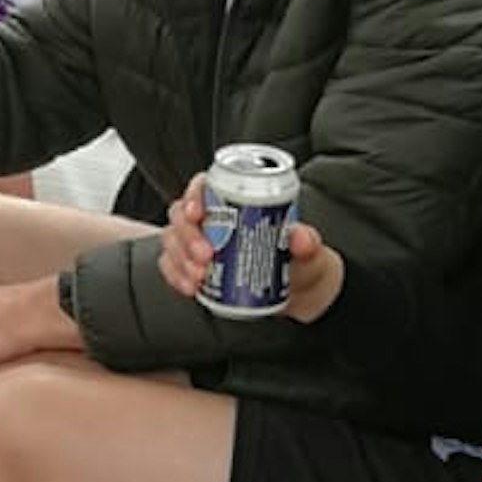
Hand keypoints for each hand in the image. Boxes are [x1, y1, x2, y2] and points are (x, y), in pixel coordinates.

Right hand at [160, 198, 341, 321]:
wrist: (296, 294)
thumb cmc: (300, 264)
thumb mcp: (310, 253)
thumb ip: (308, 243)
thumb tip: (300, 237)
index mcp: (237, 202)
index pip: (204, 186)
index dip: (193, 195)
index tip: (197, 214)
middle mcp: (213, 219)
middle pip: (181, 214)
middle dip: (187, 235)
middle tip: (205, 256)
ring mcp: (199, 243)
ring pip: (172, 239)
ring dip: (179, 257)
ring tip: (199, 276)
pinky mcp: (193, 267)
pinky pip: (171, 265)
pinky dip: (175, 276)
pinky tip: (189, 287)